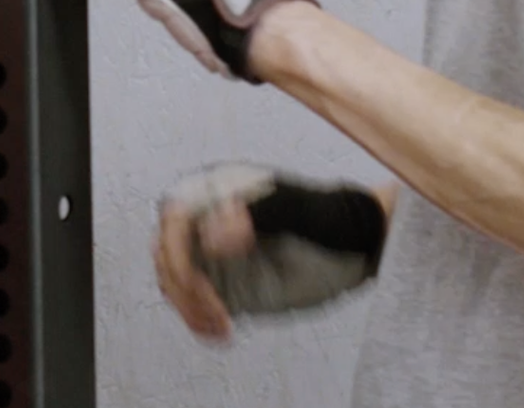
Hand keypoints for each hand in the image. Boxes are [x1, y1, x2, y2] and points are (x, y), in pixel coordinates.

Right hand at [156, 164, 389, 340]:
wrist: (357, 242)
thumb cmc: (330, 217)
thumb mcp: (300, 210)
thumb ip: (258, 216)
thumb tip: (212, 236)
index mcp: (218, 190)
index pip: (174, 217)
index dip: (177, 252)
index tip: (199, 282)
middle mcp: (207, 220)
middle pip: (166, 252)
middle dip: (183, 286)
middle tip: (217, 312)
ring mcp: (213, 253)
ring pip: (174, 280)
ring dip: (190, 308)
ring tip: (222, 327)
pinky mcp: (224, 283)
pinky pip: (194, 303)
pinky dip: (199, 321)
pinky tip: (222, 334)